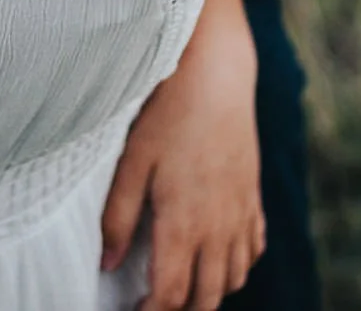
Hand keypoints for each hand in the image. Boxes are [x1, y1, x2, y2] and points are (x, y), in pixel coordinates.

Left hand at [101, 0, 264, 310]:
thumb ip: (116, 217)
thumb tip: (107, 264)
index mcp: (183, 223)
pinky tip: (218, 259)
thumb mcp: (130, 161)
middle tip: (153, 306)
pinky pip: (254, 248)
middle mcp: (218, 226)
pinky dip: (238, 266)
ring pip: (234, 278)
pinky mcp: (252, 194)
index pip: (170, 294)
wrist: (217, 72)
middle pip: (206, 297)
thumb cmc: (168, 112)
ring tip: (182, 290)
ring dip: (210, 293)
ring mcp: (240, 211)